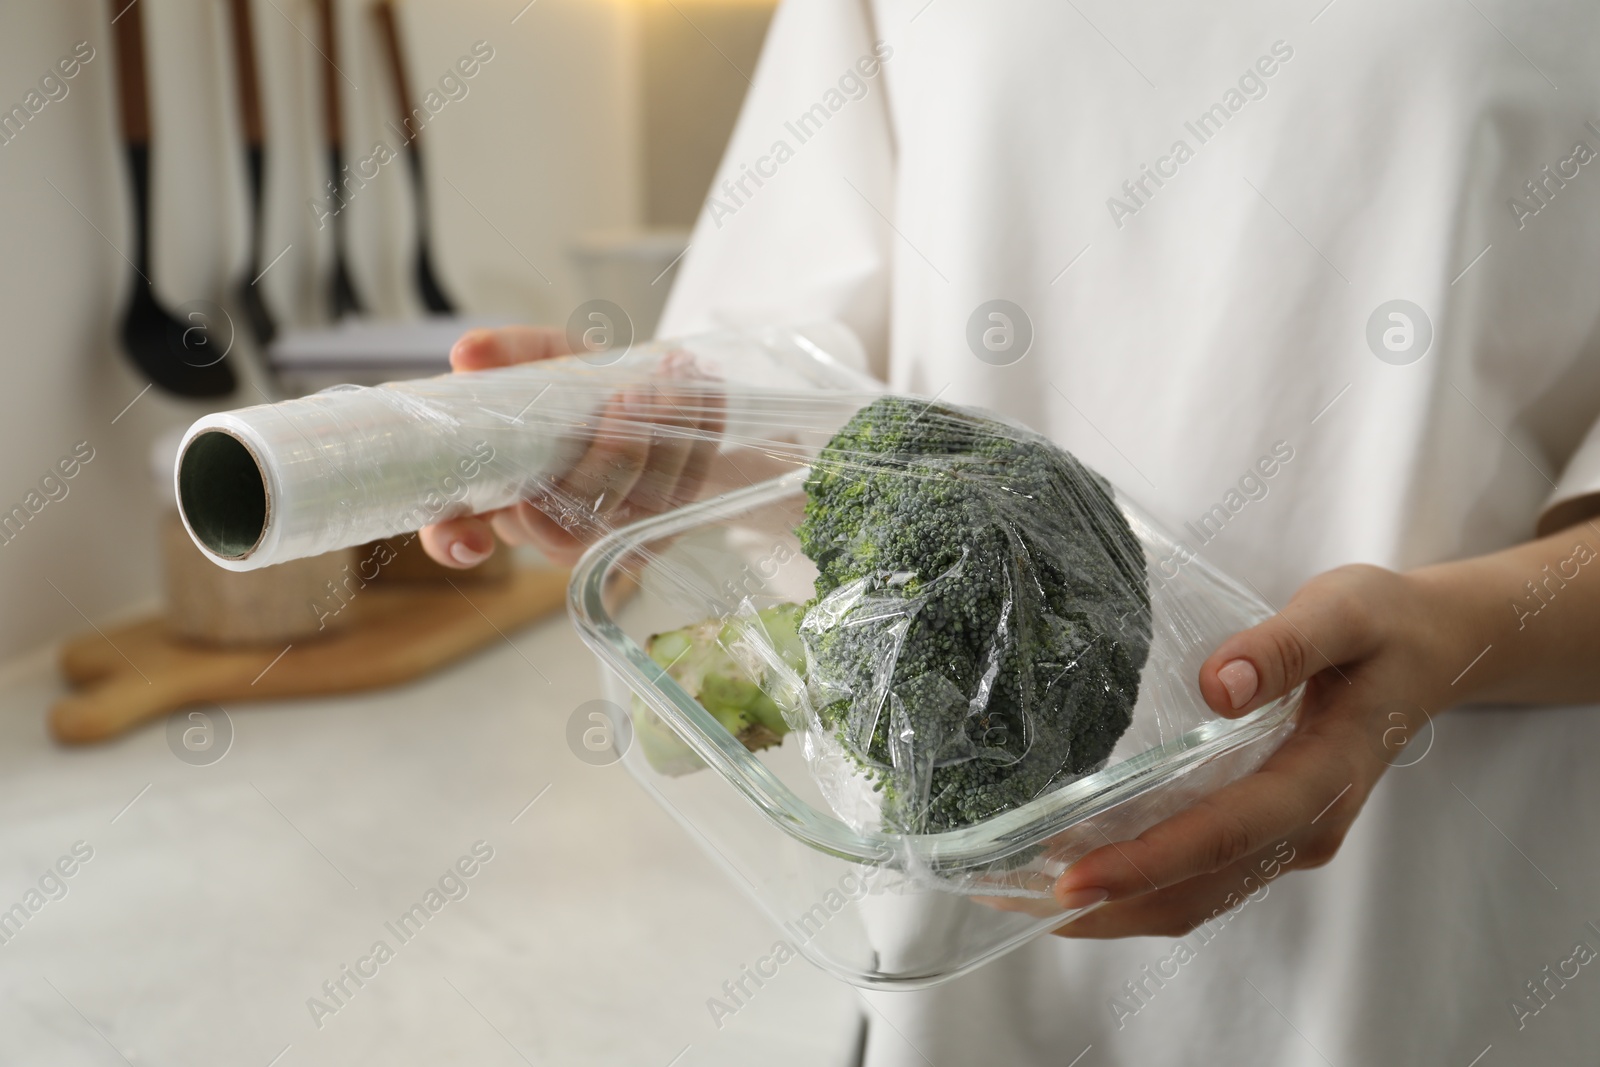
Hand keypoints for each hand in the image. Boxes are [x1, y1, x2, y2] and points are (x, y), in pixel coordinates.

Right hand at [420, 326, 722, 568]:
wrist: (640, 401)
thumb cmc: (574, 391)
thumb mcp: (541, 361)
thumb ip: (508, 356)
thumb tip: (469, 352)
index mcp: (497, 496)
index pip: (456, 535)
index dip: (456, 541)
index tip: (470, 538)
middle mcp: (549, 530)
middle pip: (571, 525)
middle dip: (609, 458)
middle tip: (627, 396)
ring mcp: (608, 536)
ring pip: (638, 509)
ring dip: (663, 440)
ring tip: (672, 379)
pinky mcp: (660, 528)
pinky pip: (685, 493)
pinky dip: (700, 436)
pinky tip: (704, 389)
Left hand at [1051, 563, 1458, 938]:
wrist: (1432, 653)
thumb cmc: (1382, 627)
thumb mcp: (1344, 611)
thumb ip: (1285, 645)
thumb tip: (1216, 686)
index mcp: (1323, 779)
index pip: (1224, 834)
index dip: (1146, 862)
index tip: (1071, 879)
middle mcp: (1306, 828)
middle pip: (1198, 888)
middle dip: (1107, 903)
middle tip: (1010, 897)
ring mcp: (1288, 839)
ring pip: (1195, 896)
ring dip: (1114, 906)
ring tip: (1021, 895)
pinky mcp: (1270, 832)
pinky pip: (1201, 877)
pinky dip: (1139, 886)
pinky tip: (1078, 871)